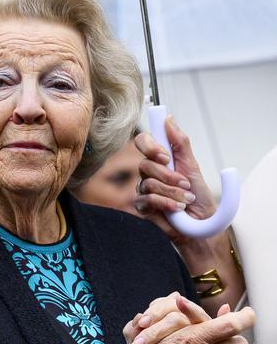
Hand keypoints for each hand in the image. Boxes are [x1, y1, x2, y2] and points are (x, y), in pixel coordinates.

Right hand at [133, 117, 214, 247]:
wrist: (202, 224)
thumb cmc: (198, 197)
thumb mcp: (193, 166)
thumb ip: (180, 143)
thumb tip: (169, 119)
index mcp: (160, 160)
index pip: (143, 142)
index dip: (150, 145)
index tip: (166, 156)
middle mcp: (148, 173)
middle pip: (145, 164)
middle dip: (169, 175)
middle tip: (185, 183)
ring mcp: (143, 190)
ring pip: (148, 183)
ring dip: (172, 191)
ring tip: (186, 200)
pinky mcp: (142, 207)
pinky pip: (148, 199)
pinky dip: (166, 202)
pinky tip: (176, 208)